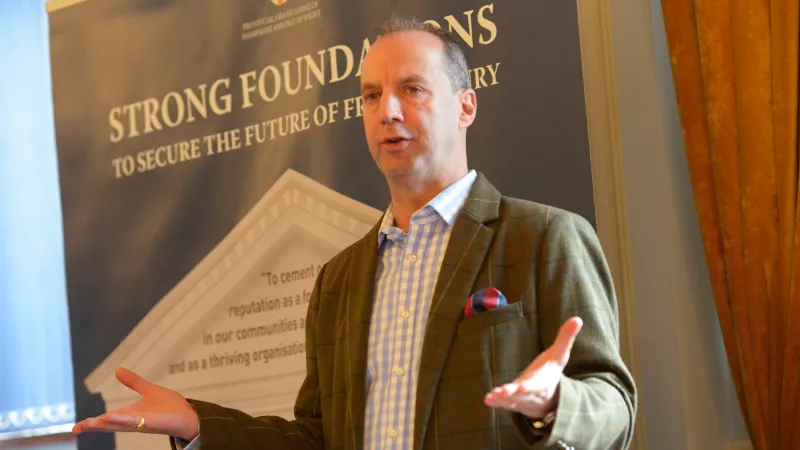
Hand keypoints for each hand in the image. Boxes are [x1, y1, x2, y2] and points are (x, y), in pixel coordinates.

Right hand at [72, 368, 199, 440]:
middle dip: (92, 426)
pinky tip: (112, 417)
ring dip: (104, 424)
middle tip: (76, 429)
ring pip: (119, 424)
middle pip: (108, 425)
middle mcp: (132, 421)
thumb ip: (133, 382)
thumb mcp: (148, 390)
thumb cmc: (170, 406)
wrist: (188, 414)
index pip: (106, 420)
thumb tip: (117, 370)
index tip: (75, 428)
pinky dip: (123, 420)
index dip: (91, 424)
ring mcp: (141, 424)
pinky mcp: (151, 424)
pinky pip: (134, 423)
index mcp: (128, 415)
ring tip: (88, 423)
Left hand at [484, 317, 582, 418]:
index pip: (537, 384)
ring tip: (491, 397)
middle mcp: (532, 393)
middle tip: (503, 392)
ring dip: (501, 399)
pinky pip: (504, 404)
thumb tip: (578, 318)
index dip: (530, 387)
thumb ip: (566, 338)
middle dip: (513, 394)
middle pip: (522, 394)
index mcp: (543, 381)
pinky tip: (488, 400)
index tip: (521, 387)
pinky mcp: (513, 403)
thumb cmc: (551, 372)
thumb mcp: (559, 355)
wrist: (550, 398)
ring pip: (512, 401)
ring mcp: (522, 400)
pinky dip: (496, 403)